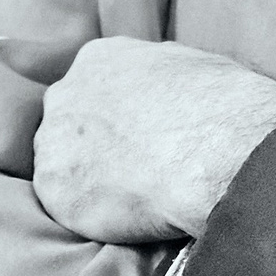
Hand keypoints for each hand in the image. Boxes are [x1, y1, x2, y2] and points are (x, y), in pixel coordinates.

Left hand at [33, 36, 275, 244]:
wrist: (217, 153)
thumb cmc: (221, 108)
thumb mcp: (191, 67)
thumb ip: (158, 76)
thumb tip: (161, 87)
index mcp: (99, 59)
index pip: (93, 87)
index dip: (114, 116)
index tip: (135, 137)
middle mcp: (66, 94)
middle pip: (67, 124)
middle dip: (92, 146)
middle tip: (131, 169)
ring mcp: (54, 143)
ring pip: (62, 167)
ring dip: (90, 182)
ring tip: (134, 197)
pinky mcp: (54, 190)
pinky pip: (68, 207)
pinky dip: (93, 216)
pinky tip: (128, 216)